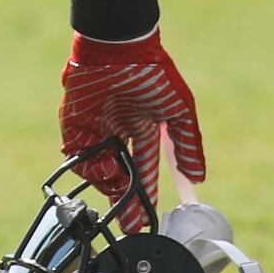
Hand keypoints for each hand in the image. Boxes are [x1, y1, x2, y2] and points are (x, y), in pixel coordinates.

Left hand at [59, 30, 207, 228]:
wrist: (120, 49)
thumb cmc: (153, 74)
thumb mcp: (180, 110)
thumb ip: (188, 144)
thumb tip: (199, 177)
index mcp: (143, 128)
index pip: (146, 169)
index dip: (147, 192)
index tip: (148, 218)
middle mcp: (119, 131)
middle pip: (120, 175)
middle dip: (124, 200)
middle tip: (129, 223)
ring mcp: (96, 128)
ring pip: (98, 167)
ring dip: (109, 181)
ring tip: (119, 184)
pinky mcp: (75, 122)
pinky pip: (77, 153)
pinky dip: (88, 166)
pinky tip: (103, 168)